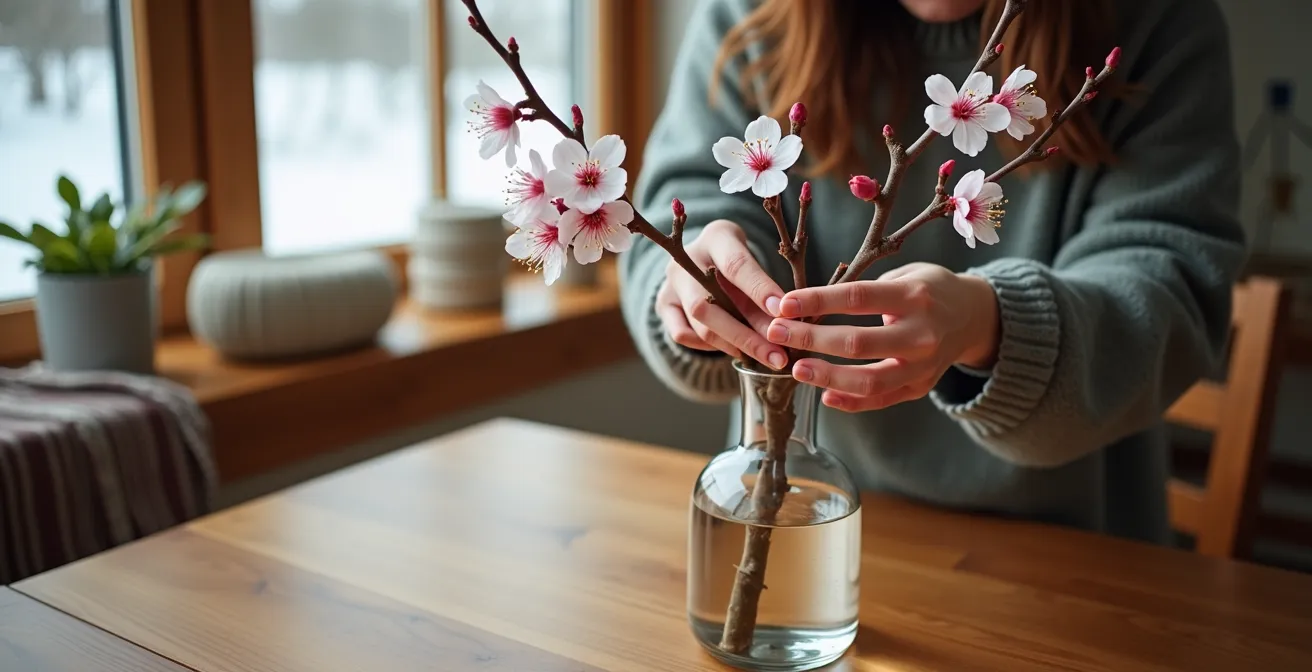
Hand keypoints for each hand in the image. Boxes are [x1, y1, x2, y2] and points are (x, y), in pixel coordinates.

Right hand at [656, 219, 789, 369]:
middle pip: (710, 304)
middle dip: (747, 336)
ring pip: (699, 325)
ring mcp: (669, 283)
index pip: (736, 265)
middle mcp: (685, 259)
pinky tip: (736, 348)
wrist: (706, 258)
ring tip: (767, 358)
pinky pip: (683, 335)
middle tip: (779, 357)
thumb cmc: (740, 261)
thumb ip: (765, 291)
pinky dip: (712, 346)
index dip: (759, 289)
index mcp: (716, 238)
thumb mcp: (756, 264)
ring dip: (736, 346)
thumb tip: (790, 324)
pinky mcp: (663, 305)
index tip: (783, 312)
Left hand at [765, 263, 999, 410]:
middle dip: (811, 339)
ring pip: (869, 380)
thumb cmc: (928, 290)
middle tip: (777, 333)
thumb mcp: (905, 275)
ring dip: (827, 377)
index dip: (817, 301)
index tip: (784, 304)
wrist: (974, 317)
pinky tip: (824, 395)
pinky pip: (882, 400)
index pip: (857, 298)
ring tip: (796, 369)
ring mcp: (923, 366)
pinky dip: (851, 402)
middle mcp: (922, 334)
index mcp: (914, 296)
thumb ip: (865, 291)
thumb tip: (810, 306)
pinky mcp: (921, 387)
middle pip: (857, 343)